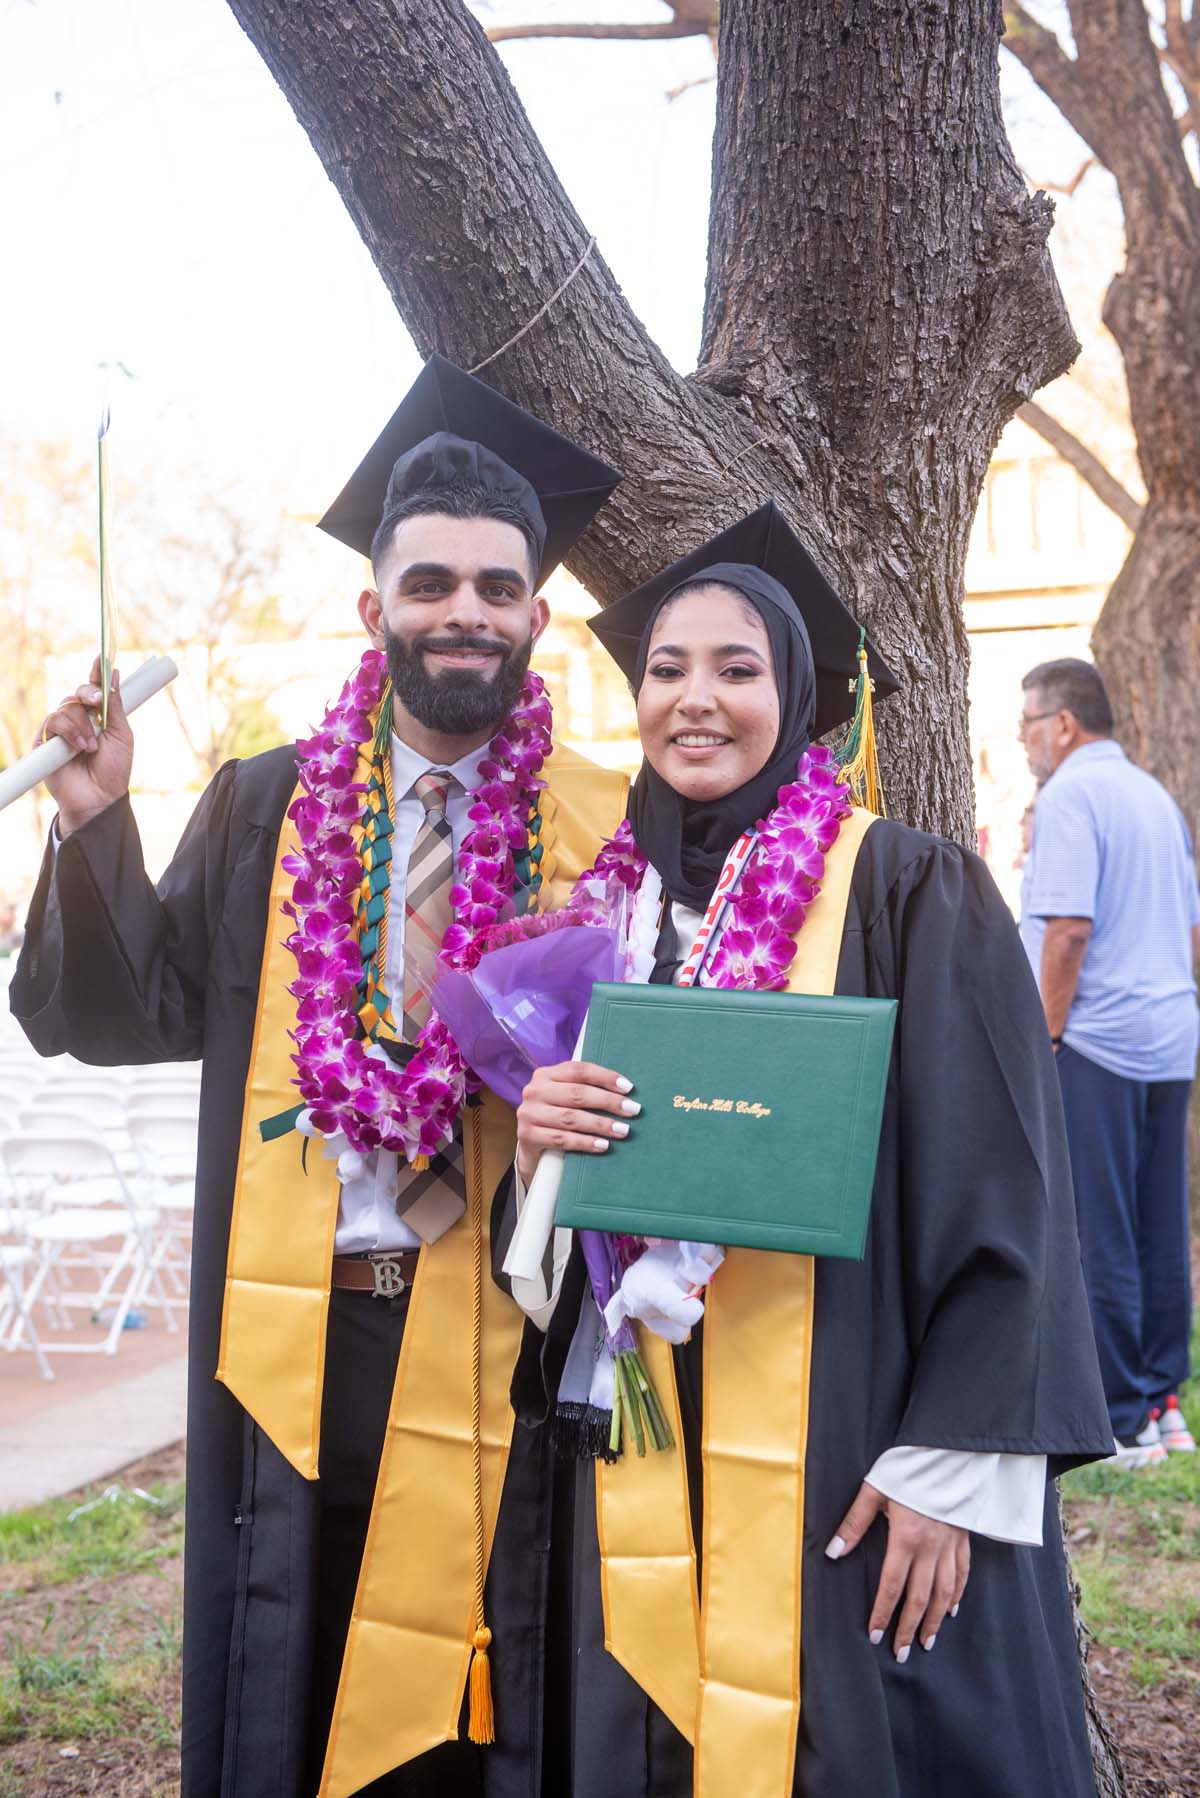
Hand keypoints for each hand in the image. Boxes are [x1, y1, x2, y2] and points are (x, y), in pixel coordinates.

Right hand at [39, 658, 133, 836]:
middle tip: (97, 703)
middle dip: (89, 694)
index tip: (102, 658)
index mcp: (99, 716)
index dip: (98, 672)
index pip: (96, 688)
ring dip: (81, 726)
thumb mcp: (121, 735)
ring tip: (91, 747)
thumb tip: (114, 674)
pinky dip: (68, 733)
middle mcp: (79, 720)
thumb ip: (115, 706)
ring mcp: (62, 730)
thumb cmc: (113, 770)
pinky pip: (52, 723)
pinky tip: (78, 749)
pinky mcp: (46, 741)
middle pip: (78, 693)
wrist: (98, 798)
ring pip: (66, 708)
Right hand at [515, 1060, 639, 1184]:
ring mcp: (528, 1113)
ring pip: (571, 1118)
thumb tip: (625, 1091)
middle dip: (608, 1102)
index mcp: (545, 1074)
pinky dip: (585, 1142)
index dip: (605, 1077)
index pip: (579, 1070)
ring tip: (623, 1130)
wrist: (529, 1145)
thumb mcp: (564, 1097)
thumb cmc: (556, 1116)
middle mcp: (534, 1091)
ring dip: (601, 1124)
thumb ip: (584, 1089)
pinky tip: (603, 1145)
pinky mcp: (527, 1135)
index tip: (629, 1087)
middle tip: (633, 1110)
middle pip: (577, 1093)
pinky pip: (562, 1139)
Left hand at [825, 1482, 968, 1661]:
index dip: (883, 1614)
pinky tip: (951, 1610)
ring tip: (926, 1642)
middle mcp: (930, 1548)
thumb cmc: (906, 1468)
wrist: (946, 1452)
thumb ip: (854, 1523)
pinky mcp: (963, 1539)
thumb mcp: (874, 1490)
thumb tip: (834, 1552)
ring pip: (943, 1593)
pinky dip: (956, 1595)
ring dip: (933, 1620)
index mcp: (906, 1538)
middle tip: (901, 1654)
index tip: (876, 1636)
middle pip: (919, 1598)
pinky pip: (962, 1574)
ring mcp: (949, 1545)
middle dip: (909, 1628)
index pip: (892, 1587)